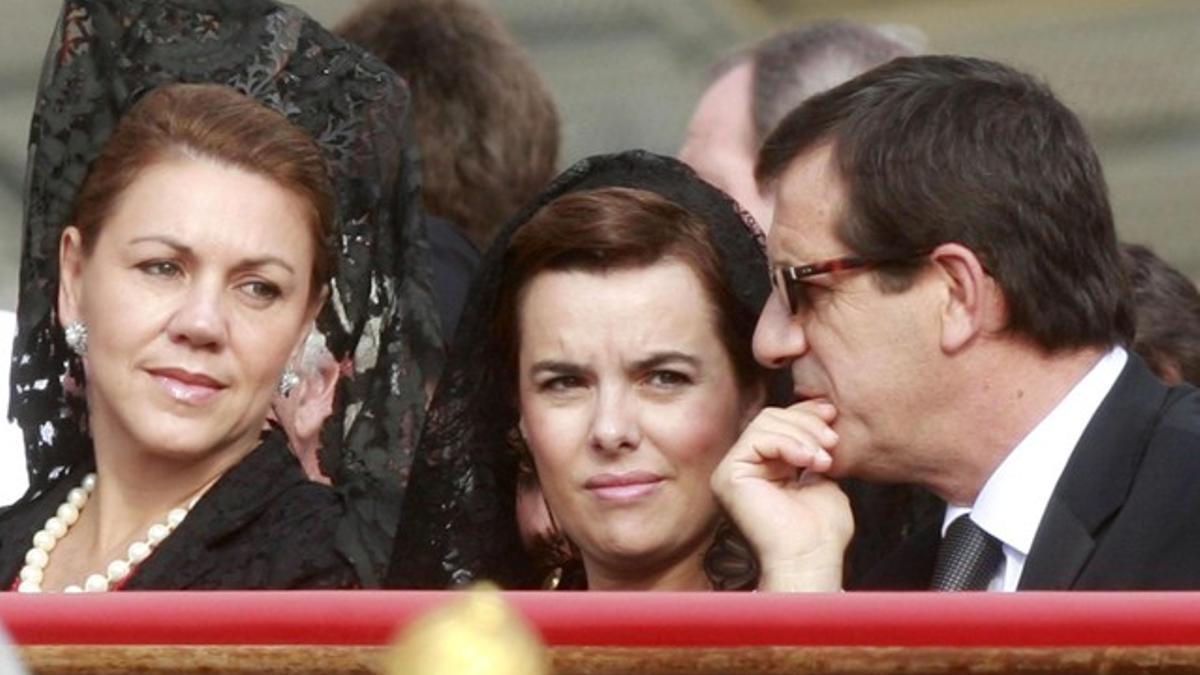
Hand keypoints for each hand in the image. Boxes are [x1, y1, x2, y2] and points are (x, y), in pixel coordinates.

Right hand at [711, 399, 852, 591]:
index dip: (806, 413)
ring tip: (822, 459)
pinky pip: (757, 438)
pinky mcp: (728, 476)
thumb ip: (814, 448)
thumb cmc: (820, 532)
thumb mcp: (822, 477)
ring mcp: (732, 471)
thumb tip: (819, 413)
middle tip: (832, 443)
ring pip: (765, 422)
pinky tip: (808, 462)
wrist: (810, 559)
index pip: (779, 423)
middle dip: (807, 424)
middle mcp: (743, 467)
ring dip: (802, 435)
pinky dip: (788, 444)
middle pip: (771, 417)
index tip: (833, 416)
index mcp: (764, 467)